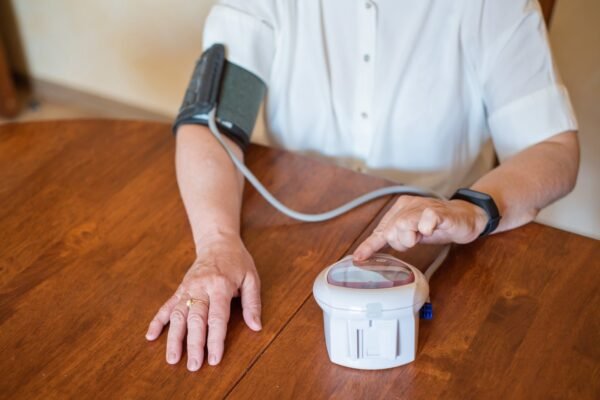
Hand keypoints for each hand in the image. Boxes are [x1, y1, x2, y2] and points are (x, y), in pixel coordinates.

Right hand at [145, 234, 260, 370]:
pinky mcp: (180, 289)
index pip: (217, 317)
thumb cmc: (237, 261)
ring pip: (178, 315)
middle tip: (194, 366)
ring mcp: (188, 288)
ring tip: (172, 358)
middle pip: (195, 319)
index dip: (215, 339)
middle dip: (194, 344)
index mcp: (220, 285)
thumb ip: (252, 303)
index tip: (214, 358)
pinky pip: (167, 306)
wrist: (218, 242)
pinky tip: (150, 335)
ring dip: (173, 338)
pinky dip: (157, 320)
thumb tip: (256, 326)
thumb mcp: (252, 278)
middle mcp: (201, 287)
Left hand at [353, 195, 487, 260]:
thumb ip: (394, 239)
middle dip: (401, 242)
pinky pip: (427, 219)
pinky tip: (430, 230)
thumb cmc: (437, 225)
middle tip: (415, 240)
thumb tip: (371, 252)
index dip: (370, 245)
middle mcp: (410, 205)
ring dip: (411, 237)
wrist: (466, 218)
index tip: (359, 258)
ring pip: (404, 223)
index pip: (381, 229)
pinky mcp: (440, 212)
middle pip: (391, 229)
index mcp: (400, 208)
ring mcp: (425, 207)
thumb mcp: (412, 234)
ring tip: (422, 236)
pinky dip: (426, 228)